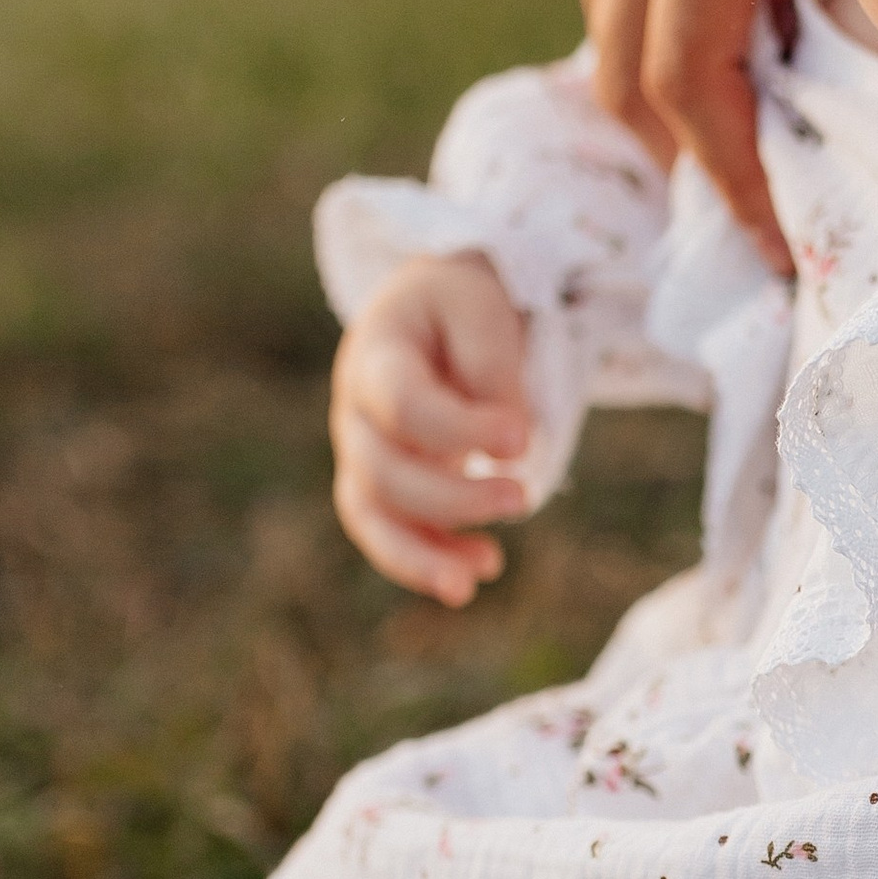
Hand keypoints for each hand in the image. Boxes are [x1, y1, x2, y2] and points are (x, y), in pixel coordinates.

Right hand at [330, 252, 532, 607]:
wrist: (431, 313)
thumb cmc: (458, 308)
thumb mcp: (481, 309)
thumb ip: (493, 370)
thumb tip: (509, 445)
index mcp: (376, 356)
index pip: (401, 404)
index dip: (459, 429)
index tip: (520, 438)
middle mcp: (356, 412)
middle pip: (382, 472)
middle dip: (452, 498)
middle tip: (521, 498)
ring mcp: (363, 453)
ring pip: (371, 517)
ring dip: (425, 555)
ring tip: (486, 570)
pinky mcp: (383, 486)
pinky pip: (389, 535)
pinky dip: (429, 561)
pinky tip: (481, 570)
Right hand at [578, 0, 825, 271]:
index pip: (692, 80)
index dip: (734, 178)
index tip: (784, 243)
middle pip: (632, 79)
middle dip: (688, 170)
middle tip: (758, 236)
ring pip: (610, 27)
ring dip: (661, 110)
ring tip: (728, 169)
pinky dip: (649, 32)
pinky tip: (703, 49)